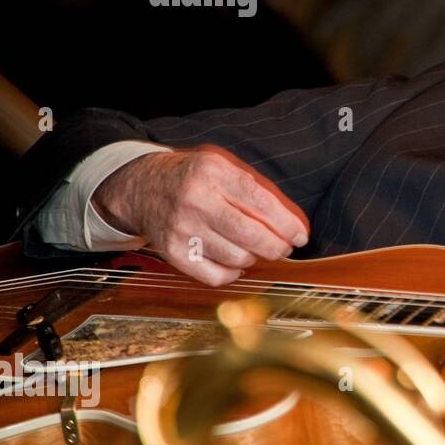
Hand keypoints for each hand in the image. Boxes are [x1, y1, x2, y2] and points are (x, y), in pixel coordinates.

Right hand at [91, 144, 309, 285]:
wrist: (143, 187)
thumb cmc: (196, 179)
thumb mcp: (224, 168)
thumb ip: (258, 191)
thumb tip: (295, 225)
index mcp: (213, 172)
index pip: (260, 203)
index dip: (286, 225)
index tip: (301, 237)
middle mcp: (195, 200)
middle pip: (250, 235)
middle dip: (276, 247)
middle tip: (284, 248)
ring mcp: (181, 228)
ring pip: (236, 258)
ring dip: (254, 258)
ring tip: (253, 248)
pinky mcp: (172, 252)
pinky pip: (215, 276)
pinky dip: (233, 273)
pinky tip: (235, 262)